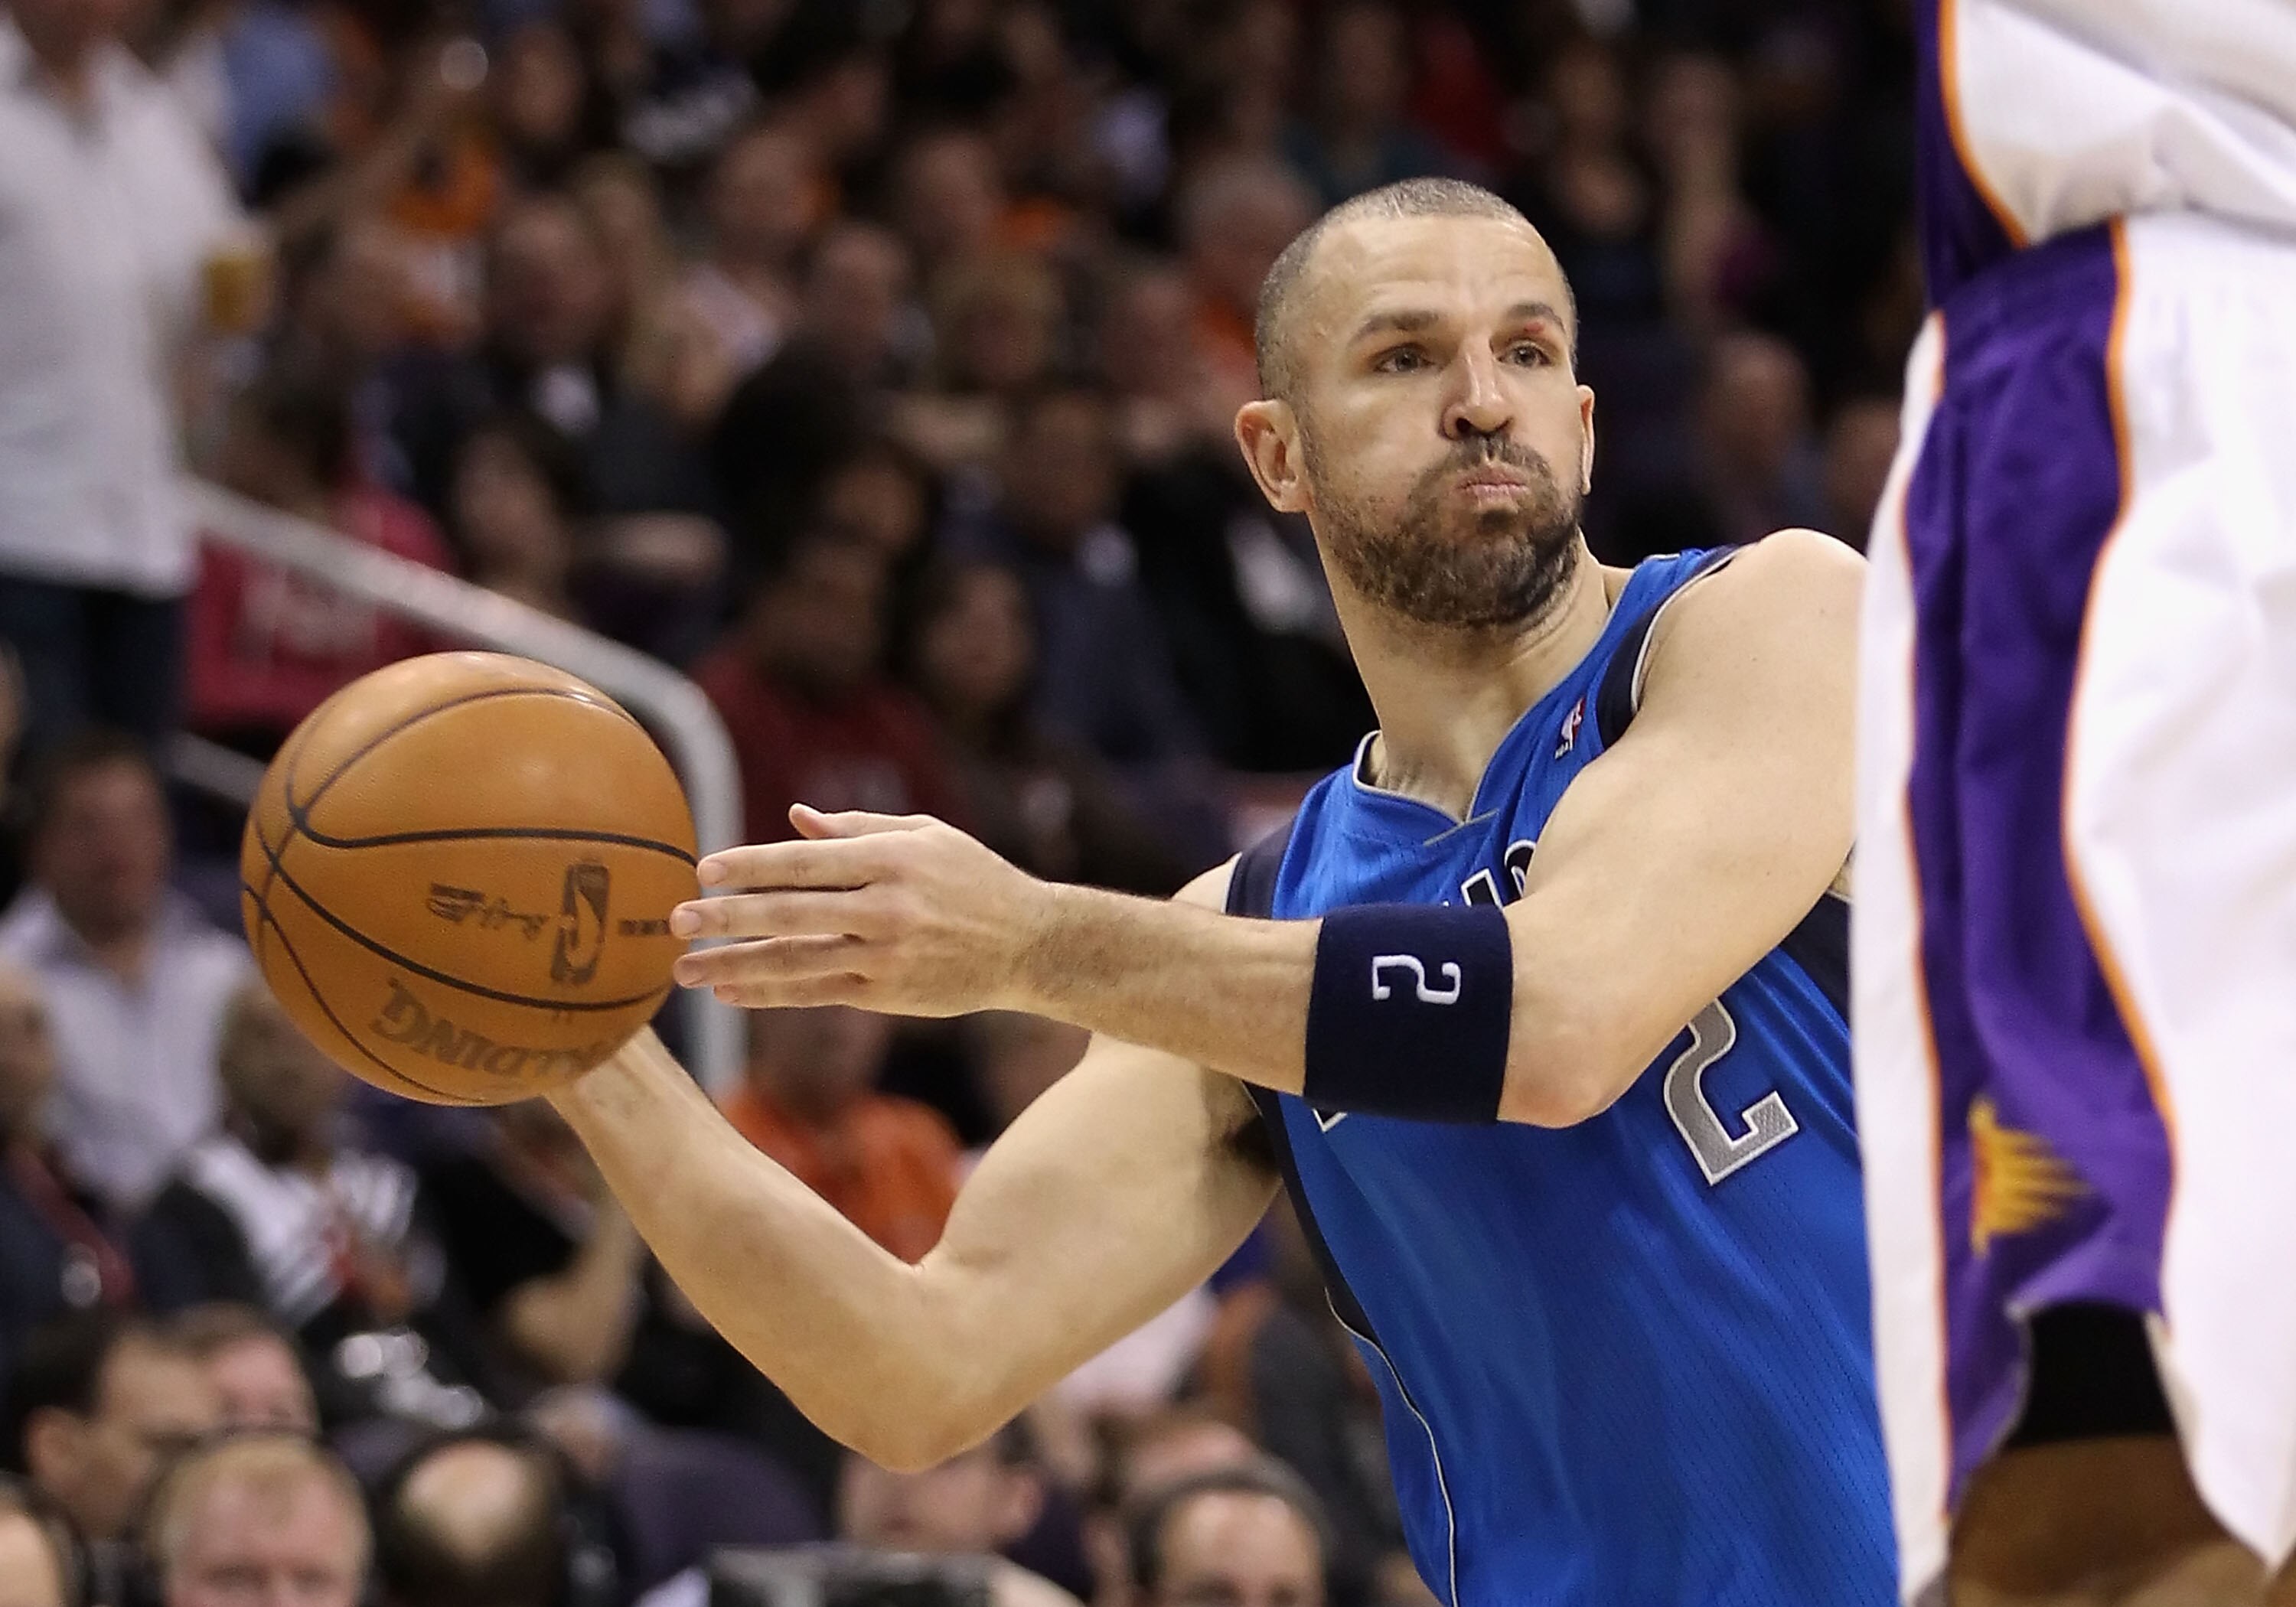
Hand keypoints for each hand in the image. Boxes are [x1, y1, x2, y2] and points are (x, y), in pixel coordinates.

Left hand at [669, 806, 1052, 1015]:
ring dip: (735, 967)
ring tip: (685, 970)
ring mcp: (886, 957)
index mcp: (893, 860)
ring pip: (797, 964)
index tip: (705, 870)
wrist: (1030, 944)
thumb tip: (796, 817)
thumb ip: (858, 827)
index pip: (808, 862)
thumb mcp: (927, 835)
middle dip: (729, 920)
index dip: (753, 866)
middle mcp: (887, 909)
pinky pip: (816, 994)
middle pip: (793, 915)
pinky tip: (731, 990)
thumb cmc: (974, 879)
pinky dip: (770, 994)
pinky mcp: (887, 995)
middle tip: (675, 921)